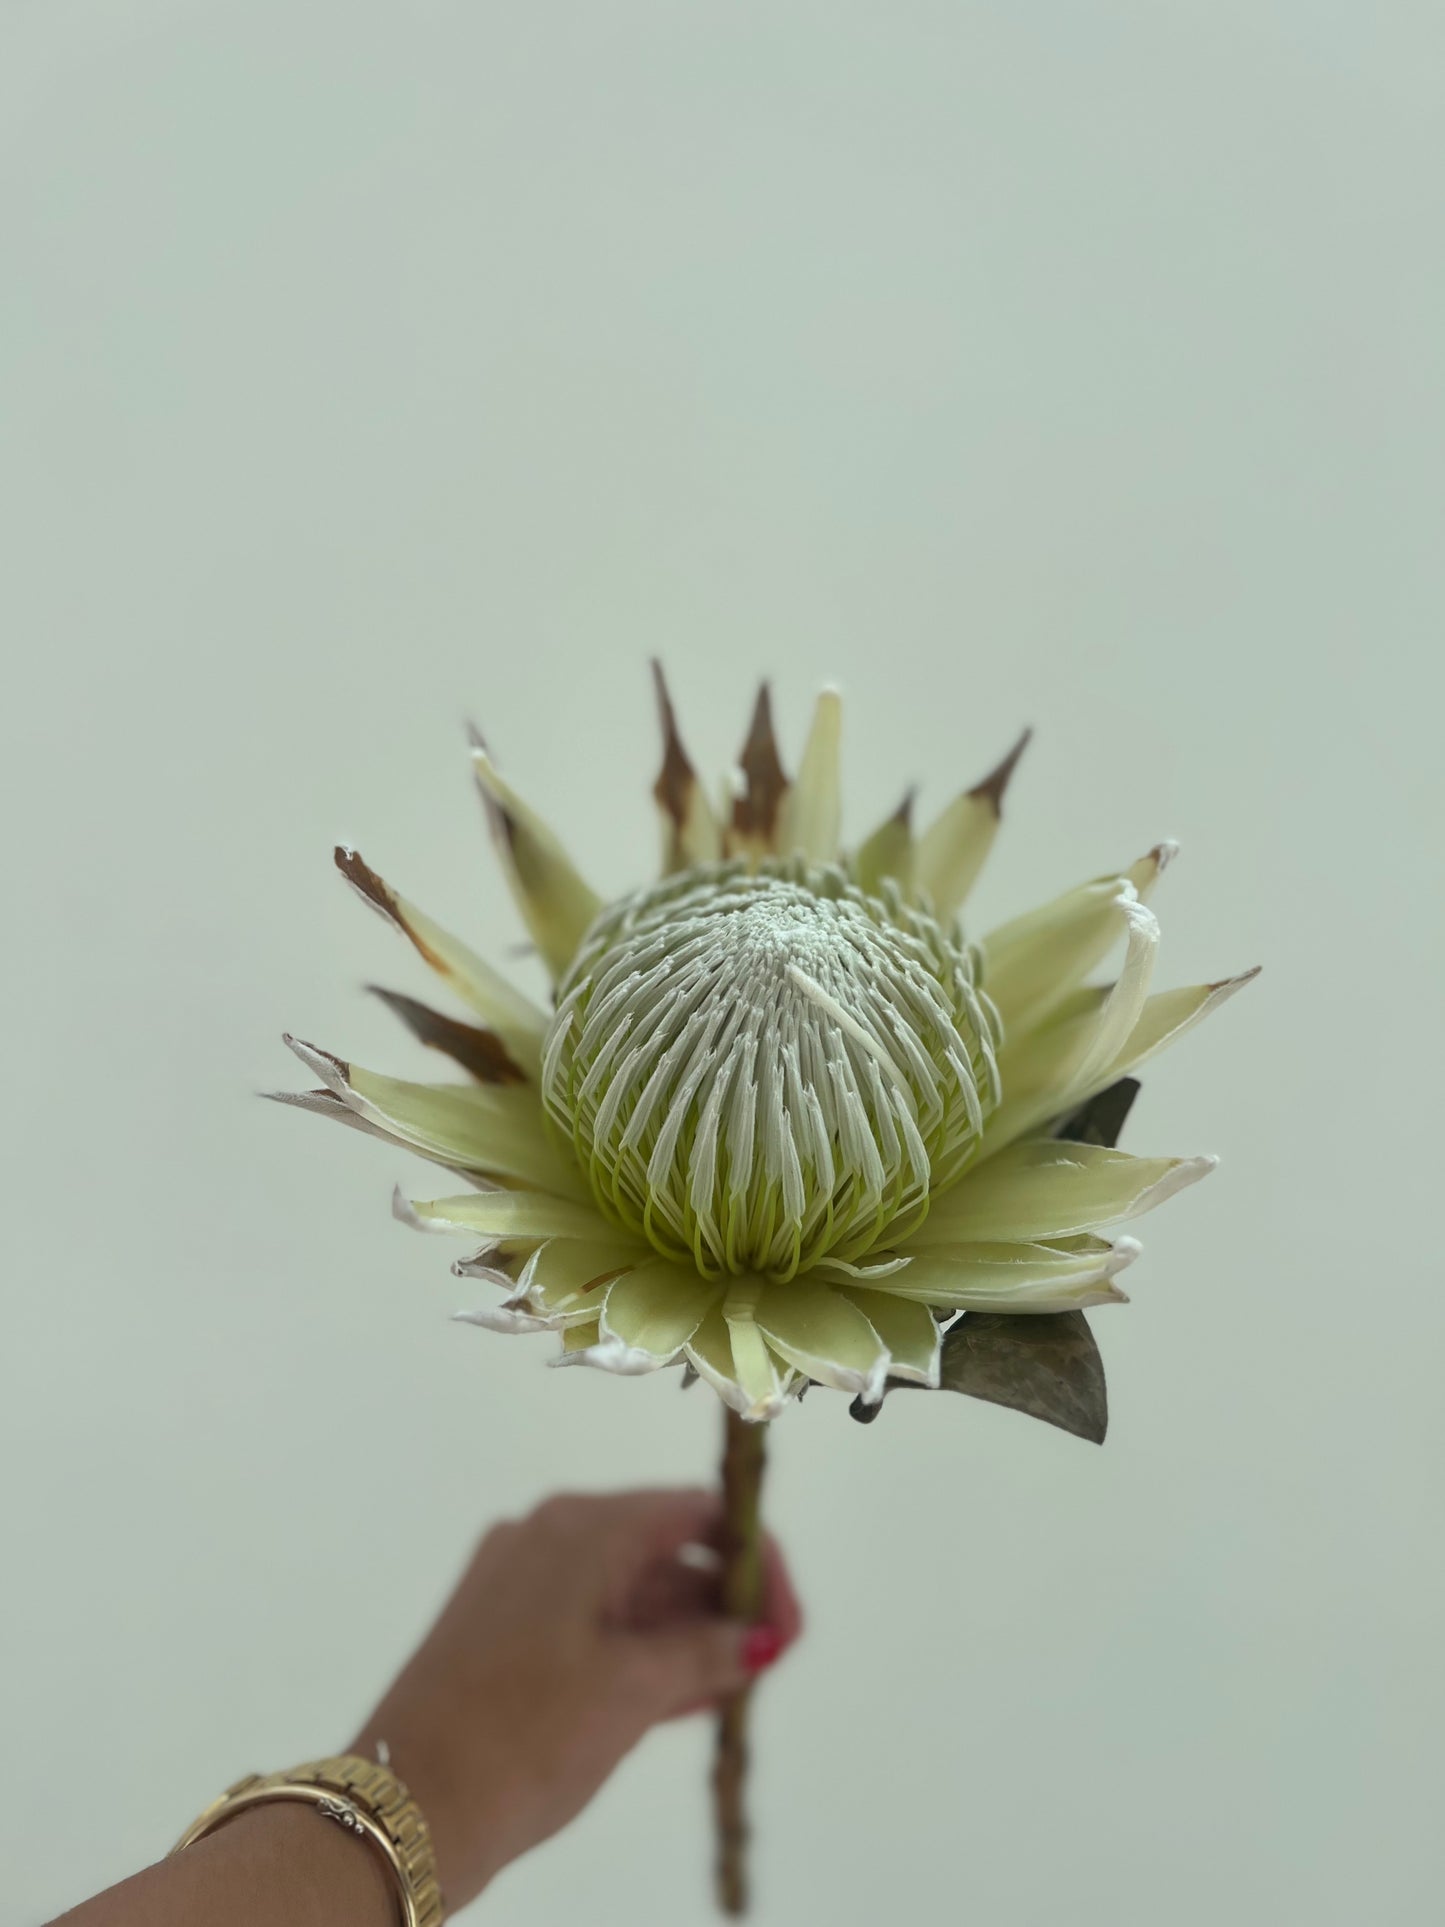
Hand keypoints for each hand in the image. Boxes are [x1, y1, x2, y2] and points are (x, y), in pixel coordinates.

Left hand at [351, 1487, 801, 1910]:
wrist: (405, 1807)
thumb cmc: (525, 1736)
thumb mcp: (632, 1693)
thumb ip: (706, 1652)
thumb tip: (757, 1636)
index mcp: (581, 1527)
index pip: (697, 1512)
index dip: (756, 1561)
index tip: (787, 1628)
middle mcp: (548, 1535)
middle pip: (664, 1546)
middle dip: (723, 1601)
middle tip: (768, 1666)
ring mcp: (519, 1582)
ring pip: (628, 1589)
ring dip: (686, 1631)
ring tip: (732, 1689)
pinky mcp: (502, 1628)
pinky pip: (592, 1620)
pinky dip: (640, 1649)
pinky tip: (681, 1697)